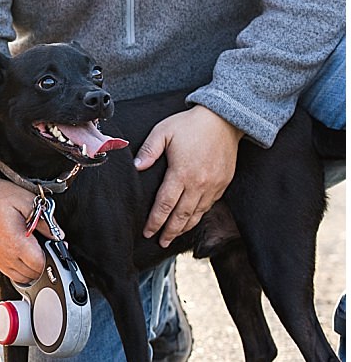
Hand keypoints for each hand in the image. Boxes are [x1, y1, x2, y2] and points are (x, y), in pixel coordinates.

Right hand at [0, 178, 48, 284]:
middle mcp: (5, 255)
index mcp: (15, 242)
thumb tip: (59, 235)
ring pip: (22, 278)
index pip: (40, 264)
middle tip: (46, 247)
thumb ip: (46, 220)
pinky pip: (10, 274)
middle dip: (44, 263)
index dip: (52, 257)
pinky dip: (21, 270)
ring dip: (32, 269)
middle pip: (33, 274)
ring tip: (36, 252)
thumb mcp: (26, 200)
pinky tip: (24, 255)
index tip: (55, 246)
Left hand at [133, 106, 242, 246]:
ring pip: (197, 214)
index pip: (164, 205)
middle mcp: (199, 183)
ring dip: (184, 227)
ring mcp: (213, 185)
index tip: (147, 231)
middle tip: (160, 242)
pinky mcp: (224, 183)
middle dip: (170, 232)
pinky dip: (199, 216)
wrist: (224, 119)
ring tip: (174, 237)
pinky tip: (191, 220)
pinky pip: (209, 205)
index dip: (155, 221)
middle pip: (181, 215)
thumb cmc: (191, 124)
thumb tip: (137, 167)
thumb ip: (148, 151)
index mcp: (181, 173)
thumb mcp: (163, 132)